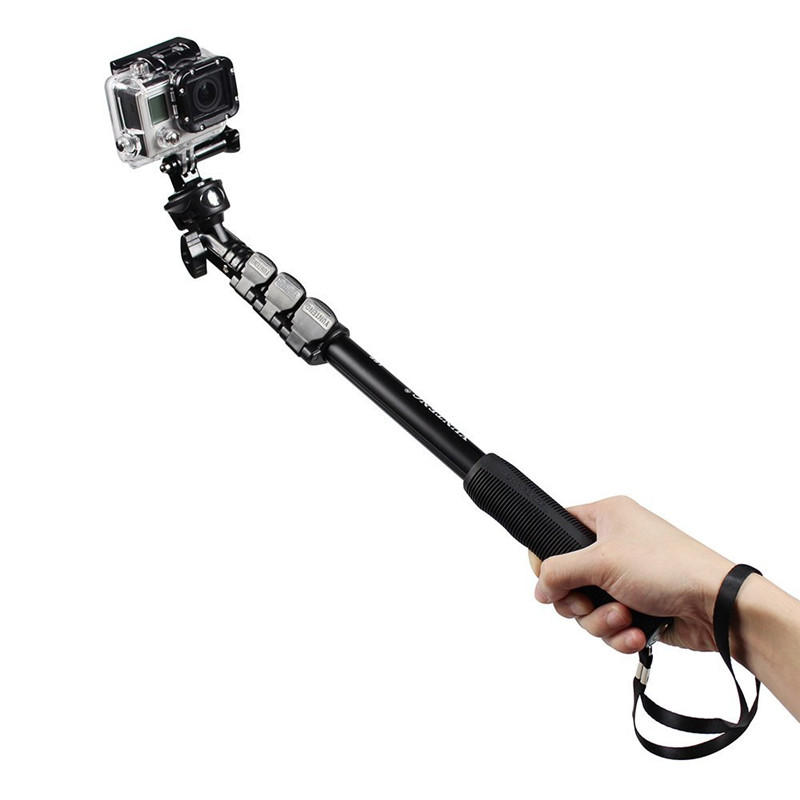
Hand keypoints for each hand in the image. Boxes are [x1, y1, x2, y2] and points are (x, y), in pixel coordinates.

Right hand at [528, 496, 734, 653]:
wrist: (718, 606)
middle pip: (567, 579)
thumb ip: (558, 572)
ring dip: (601, 620)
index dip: (548, 558)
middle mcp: (613, 545)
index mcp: (606, 517)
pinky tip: (637, 634)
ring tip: (624, 618)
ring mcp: (625, 578)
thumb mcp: (601, 561)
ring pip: (587, 607)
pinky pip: (609, 625)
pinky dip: (619, 634)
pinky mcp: (637, 607)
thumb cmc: (669, 567)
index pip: (557, 529)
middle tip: (590, 603)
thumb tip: (539, 588)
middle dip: (579, 601)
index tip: (551, 580)